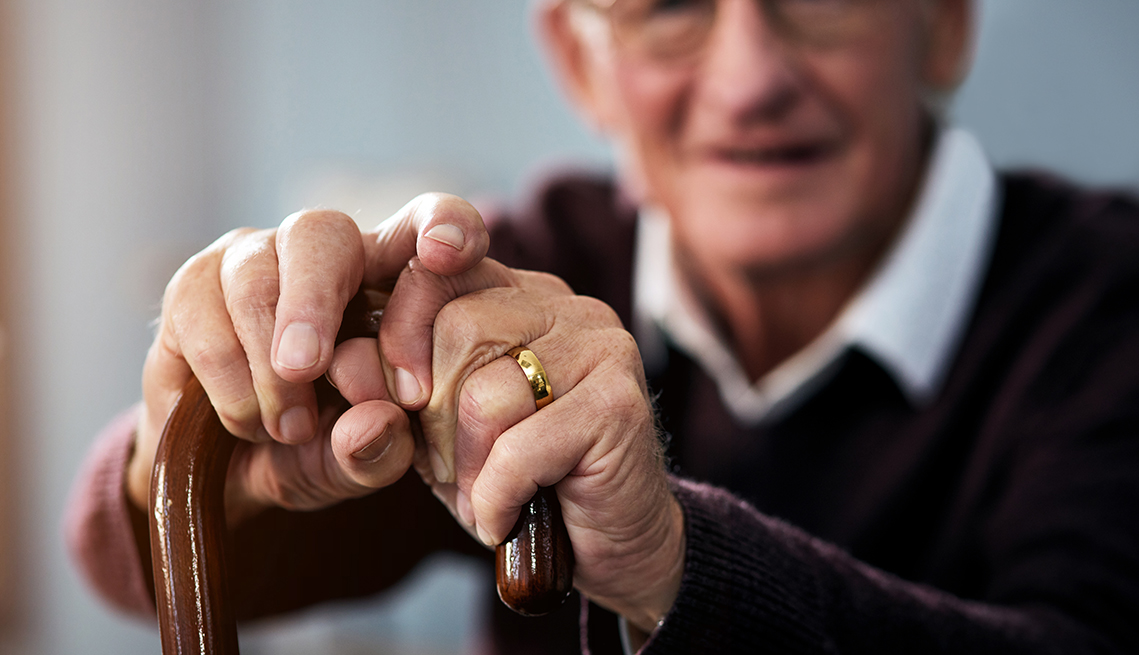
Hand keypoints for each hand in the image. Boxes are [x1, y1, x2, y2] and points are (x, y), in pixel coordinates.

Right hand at [126, 194, 489, 522]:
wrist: (225, 474)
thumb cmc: (317, 451)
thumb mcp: (356, 466)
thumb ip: (377, 453)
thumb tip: (375, 423)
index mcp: (388, 279)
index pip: (425, 221)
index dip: (441, 221)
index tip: (446, 252)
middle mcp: (321, 253)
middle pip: (319, 232)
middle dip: (311, 303)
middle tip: (307, 369)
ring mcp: (252, 260)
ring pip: (253, 278)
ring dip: (265, 366)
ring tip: (286, 429)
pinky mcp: (192, 285)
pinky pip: (200, 316)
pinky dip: (228, 381)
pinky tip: (247, 421)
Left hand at [378, 257, 685, 631]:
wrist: (610, 546)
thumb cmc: (518, 483)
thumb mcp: (438, 432)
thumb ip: (392, 390)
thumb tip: (342, 362)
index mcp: (518, 295)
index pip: (438, 270)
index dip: (400, 331)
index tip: (402, 398)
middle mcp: (565, 306)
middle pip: (457, 328)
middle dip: (434, 416)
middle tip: (451, 469)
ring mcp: (600, 347)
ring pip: (486, 389)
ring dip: (467, 466)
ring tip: (484, 498)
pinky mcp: (619, 403)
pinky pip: (520, 446)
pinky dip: (496, 498)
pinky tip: (508, 519)